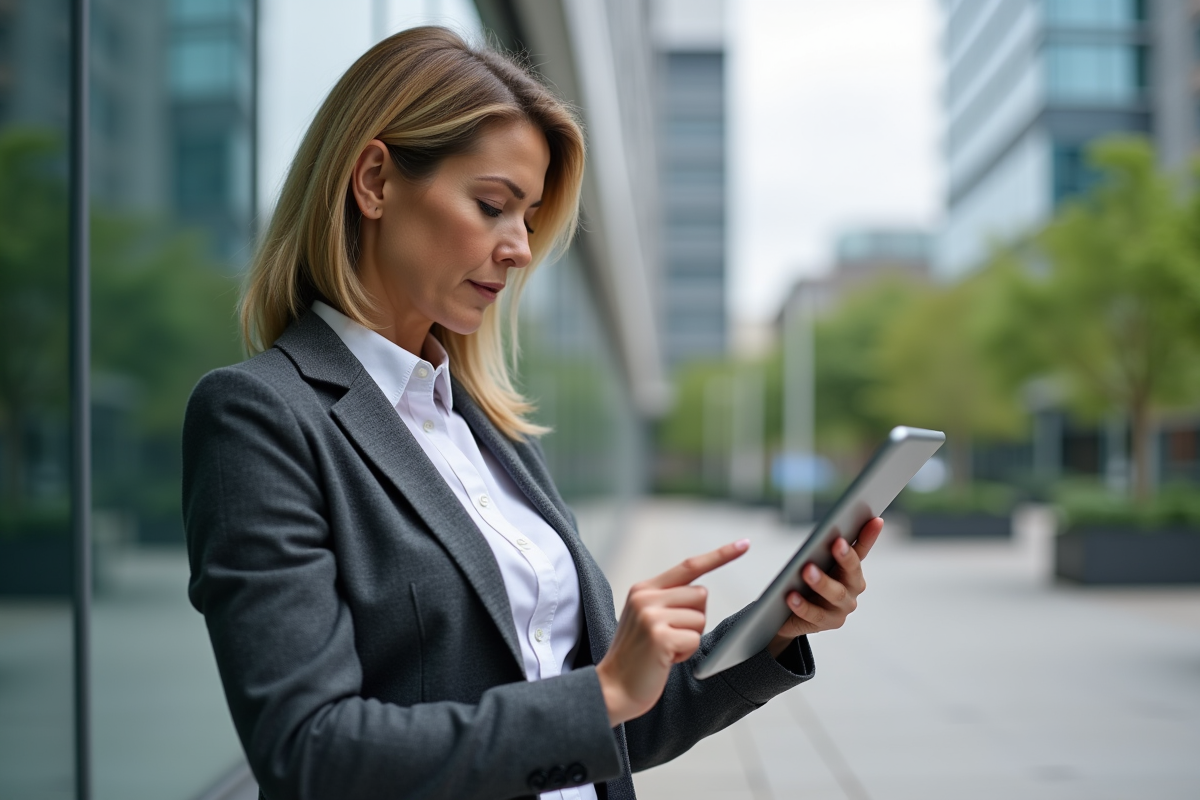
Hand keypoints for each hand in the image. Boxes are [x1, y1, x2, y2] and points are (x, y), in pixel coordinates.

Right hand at [597, 539, 749, 725]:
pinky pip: (695, 639)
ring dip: (690, 638)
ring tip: (666, 649)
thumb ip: (668, 600)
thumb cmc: (638, 656)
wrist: (612, 688)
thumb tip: (702, 592)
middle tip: (671, 637)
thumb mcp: (647, 618)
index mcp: (643, 588)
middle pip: (701, 595)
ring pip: (700, 618)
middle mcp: (646, 597)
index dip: (719, 555)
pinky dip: (686, 653)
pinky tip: (666, 660)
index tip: (744, 544)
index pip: (689, 566)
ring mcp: (650, 615)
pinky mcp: (659, 636)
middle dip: (695, 619)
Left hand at [767, 517, 882, 657]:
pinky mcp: (828, 623)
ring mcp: (842, 607)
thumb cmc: (805, 581)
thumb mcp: (814, 562)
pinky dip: (803, 605)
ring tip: (806, 569)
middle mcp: (853, 587)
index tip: (875, 519)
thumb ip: (821, 548)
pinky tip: (790, 596)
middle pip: (852, 572)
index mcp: (852, 568)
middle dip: (846, 557)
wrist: (789, 613)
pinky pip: (815, 614)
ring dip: (822, 581)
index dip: (869, 535)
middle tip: (836, 543)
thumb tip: (828, 530)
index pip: (862, 548)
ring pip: (835, 594)